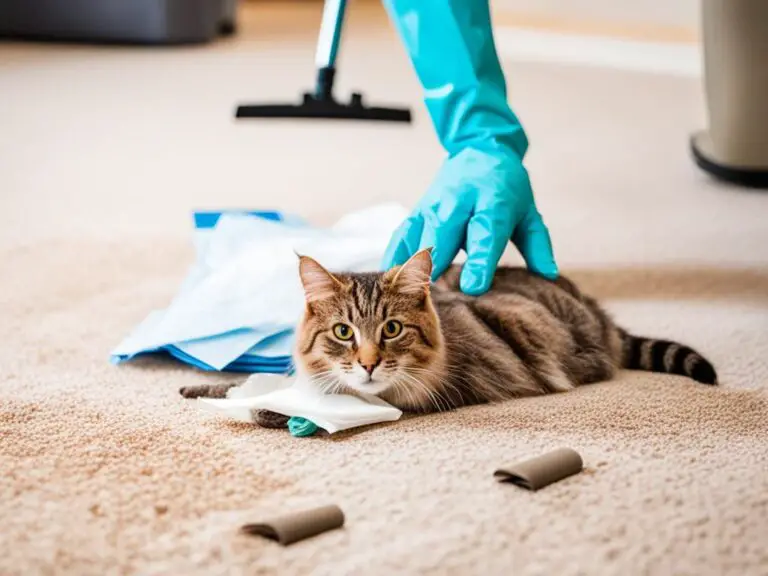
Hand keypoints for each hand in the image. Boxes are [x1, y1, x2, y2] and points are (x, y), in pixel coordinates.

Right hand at [382, 146, 557, 294]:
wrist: (479, 149)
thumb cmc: (507, 188)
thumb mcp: (529, 213)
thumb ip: (538, 246)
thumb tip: (550, 276)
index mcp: (492, 202)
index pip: (485, 234)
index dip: (479, 261)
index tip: (473, 288)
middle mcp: (458, 203)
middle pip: (444, 236)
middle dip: (437, 267)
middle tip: (432, 301)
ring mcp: (434, 206)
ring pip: (419, 238)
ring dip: (412, 267)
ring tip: (406, 298)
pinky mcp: (417, 211)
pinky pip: (402, 238)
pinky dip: (394, 258)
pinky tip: (387, 282)